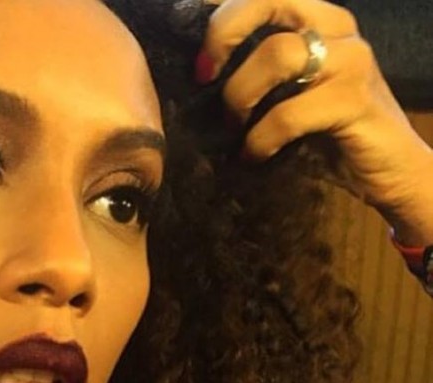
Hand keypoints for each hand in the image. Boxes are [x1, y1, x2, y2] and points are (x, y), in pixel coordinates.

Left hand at [197, 0, 432, 244]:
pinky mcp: (355, 100)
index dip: (220, 16)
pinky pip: (287, 114)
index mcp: (315, 18)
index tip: (198, 58)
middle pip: (267, 0)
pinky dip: (259, 140)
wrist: (384, 168)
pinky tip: (254, 154)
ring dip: (240, 96)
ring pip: (275, 54)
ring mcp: (350, 60)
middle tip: (204, 78)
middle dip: (223, 36)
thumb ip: (253, 68)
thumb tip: (196, 67)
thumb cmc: (324, 130)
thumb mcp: (284, 90)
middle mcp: (335, 28)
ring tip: (235, 125)